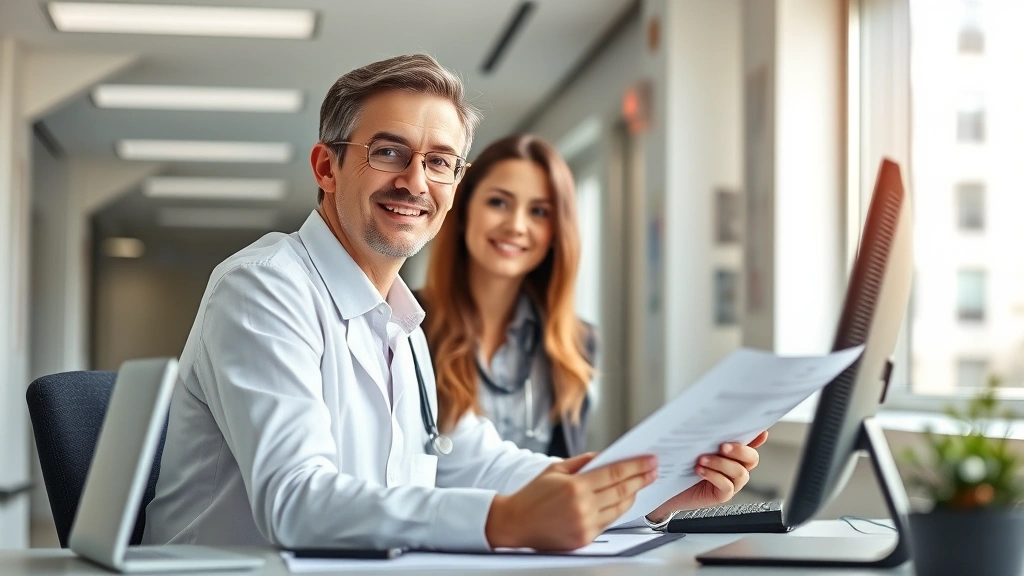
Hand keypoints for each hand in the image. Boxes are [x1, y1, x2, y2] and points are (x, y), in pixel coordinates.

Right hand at [485, 452, 657, 550]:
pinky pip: (608, 522)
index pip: (614, 473)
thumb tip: (607, 456)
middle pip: (622, 491)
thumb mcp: (555, 469)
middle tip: (653, 470)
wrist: (516, 523)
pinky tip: (623, 500)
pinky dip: (618, 509)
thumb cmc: (533, 495)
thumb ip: (583, 462)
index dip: (636, 466)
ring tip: (641, 484)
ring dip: (633, 495)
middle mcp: (582, 507)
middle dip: (641, 479)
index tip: (649, 460)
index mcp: (575, 487)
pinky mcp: (585, 539)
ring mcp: (585, 525)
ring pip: (619, 508)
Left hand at [647, 431, 768, 522]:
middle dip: (740, 450)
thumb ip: (705, 435)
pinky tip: (701, 471)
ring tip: (702, 459)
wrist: (668, 486)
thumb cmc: (680, 463)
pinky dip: (715, 477)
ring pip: (740, 472)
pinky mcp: (721, 495)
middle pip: (751, 458)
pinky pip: (728, 486)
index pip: (750, 442)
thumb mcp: (692, 445)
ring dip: (722, 464)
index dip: (757, 437)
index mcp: (731, 452)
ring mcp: (730, 482)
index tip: (760, 432)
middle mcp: (735, 466)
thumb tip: (706, 420)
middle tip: (723, 446)